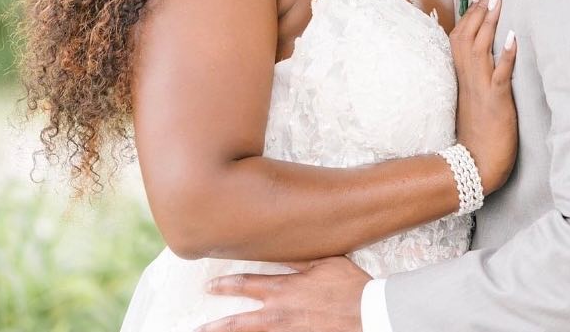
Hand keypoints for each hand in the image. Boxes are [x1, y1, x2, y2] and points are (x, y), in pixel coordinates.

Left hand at [197, 256, 370, 331]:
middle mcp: (279, 314)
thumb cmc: (349, 286)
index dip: (225, 286)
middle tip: (200, 328)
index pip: (245, 285)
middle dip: (217, 325)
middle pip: (239, 323)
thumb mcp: (324, 262)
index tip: (210, 287)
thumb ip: (297, 258)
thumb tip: (276, 246)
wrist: (369, 312)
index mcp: (283, 289)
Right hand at [449, 0, 517, 193]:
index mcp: (461, 77)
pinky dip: (506, 55)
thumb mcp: (471, 102)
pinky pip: (500, 74)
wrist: (474, 167)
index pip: (460, 36)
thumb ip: (473, 79)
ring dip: (490, 21)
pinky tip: (514, 37)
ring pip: (480, 47)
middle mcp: (467, 78)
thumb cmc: (477, 136)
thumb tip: (482, 59)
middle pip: (469, 34)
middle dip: (481, 6)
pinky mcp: (496, 102)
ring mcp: (480, 88)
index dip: (471, 12)